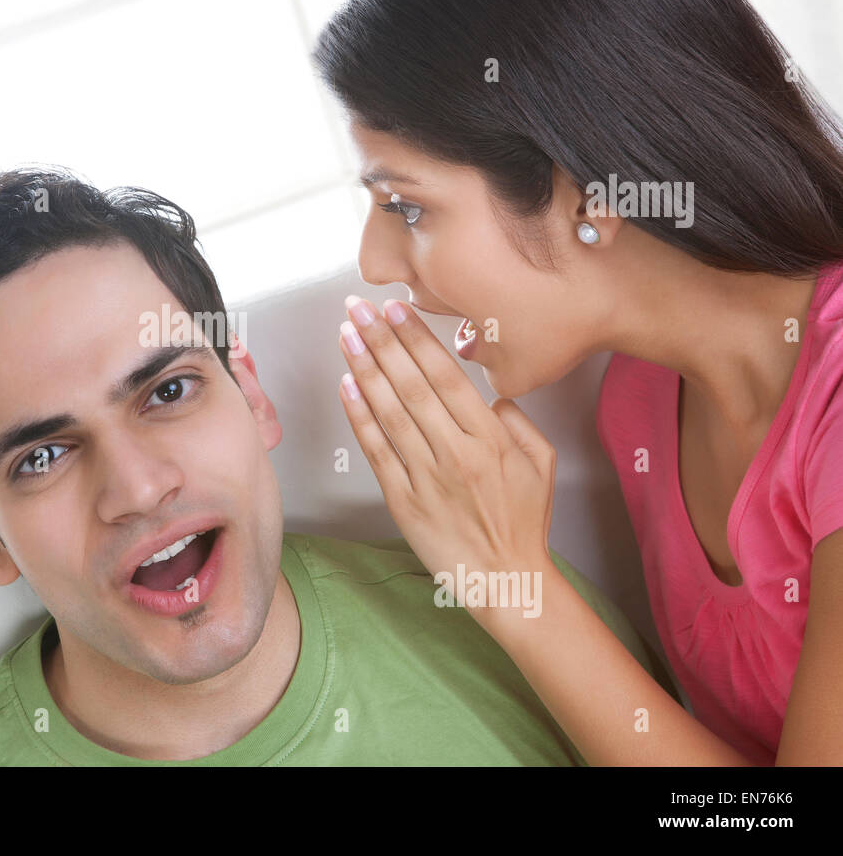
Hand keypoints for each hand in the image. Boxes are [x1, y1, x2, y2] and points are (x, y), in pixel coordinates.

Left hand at [336, 295, 555, 607]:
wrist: (506, 580)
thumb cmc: (525, 521)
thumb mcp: (543, 463)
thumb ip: (518, 420)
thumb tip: (489, 395)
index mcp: (490, 439)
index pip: (446, 377)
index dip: (417, 340)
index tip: (396, 309)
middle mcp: (455, 453)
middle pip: (411, 386)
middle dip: (382, 342)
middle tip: (358, 308)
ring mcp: (426, 477)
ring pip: (389, 413)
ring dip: (364, 370)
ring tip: (345, 335)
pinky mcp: (403, 502)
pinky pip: (377, 452)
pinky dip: (360, 418)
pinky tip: (346, 387)